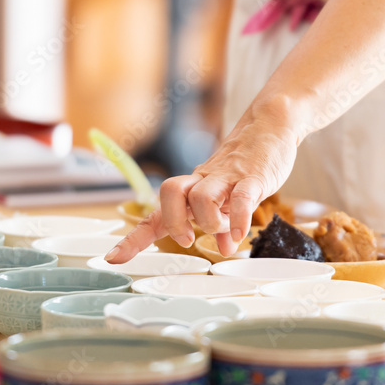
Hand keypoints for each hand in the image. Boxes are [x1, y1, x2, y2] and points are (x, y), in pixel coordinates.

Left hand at [106, 99, 299, 262]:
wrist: (270, 127)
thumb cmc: (246, 163)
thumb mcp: (230, 196)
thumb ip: (224, 222)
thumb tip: (225, 246)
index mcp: (193, 188)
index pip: (157, 213)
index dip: (134, 237)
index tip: (113, 258)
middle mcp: (203, 180)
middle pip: (169, 192)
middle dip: (173, 222)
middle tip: (188, 238)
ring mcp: (227, 177)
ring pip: (201, 197)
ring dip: (210, 221)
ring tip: (226, 230)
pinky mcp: (252, 177)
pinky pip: (241, 198)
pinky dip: (238, 219)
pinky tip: (240, 234)